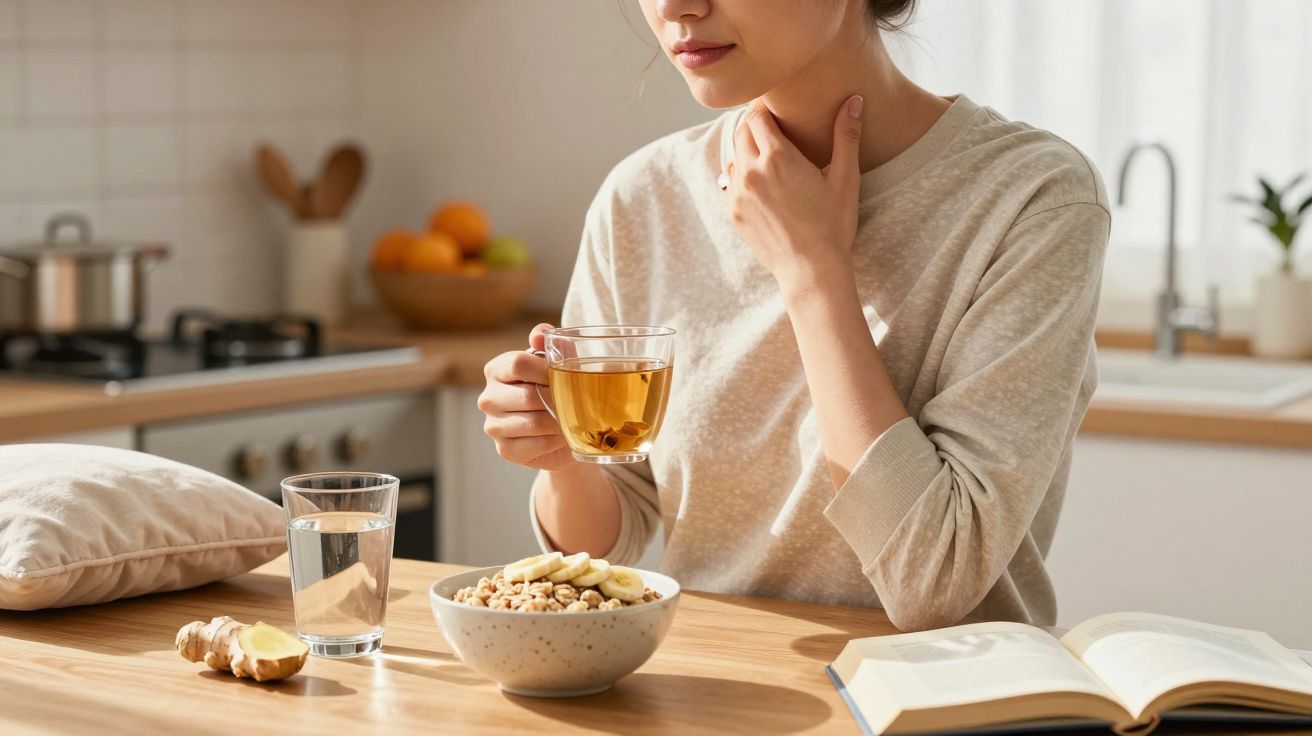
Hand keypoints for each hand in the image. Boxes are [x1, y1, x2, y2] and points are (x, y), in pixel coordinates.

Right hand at [478, 323, 575, 471]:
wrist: (557, 429)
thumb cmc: (554, 387)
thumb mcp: (555, 360)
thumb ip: (549, 341)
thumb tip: (539, 335)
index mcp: (496, 369)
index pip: (517, 364)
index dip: (545, 370)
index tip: (563, 376)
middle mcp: (488, 397)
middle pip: (527, 396)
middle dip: (557, 399)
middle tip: (576, 401)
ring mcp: (493, 426)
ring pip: (533, 422)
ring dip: (559, 422)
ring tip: (572, 418)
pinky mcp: (504, 449)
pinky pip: (536, 444)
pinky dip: (555, 441)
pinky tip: (562, 436)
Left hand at [726, 95, 864, 288]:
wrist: (810, 270)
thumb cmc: (832, 225)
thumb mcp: (845, 178)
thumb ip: (846, 136)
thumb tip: (854, 100)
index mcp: (777, 157)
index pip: (756, 115)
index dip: (764, 106)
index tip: (775, 106)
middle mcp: (751, 171)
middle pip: (741, 132)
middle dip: (755, 125)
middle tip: (773, 125)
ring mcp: (738, 193)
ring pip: (733, 156)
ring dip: (746, 149)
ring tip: (767, 153)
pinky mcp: (734, 212)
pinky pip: (730, 182)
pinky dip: (741, 174)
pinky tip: (760, 181)